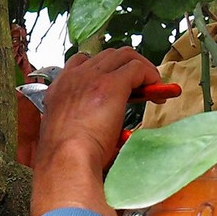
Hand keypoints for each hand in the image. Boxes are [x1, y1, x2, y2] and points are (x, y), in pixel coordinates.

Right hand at [30, 47, 163, 215]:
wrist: (65, 160)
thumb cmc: (64, 158)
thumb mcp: (67, 134)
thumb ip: (81, 123)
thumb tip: (106, 132)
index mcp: (58, 90)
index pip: (80, 63)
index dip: (103, 70)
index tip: (117, 85)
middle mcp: (73, 77)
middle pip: (106, 56)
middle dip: (125, 67)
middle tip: (140, 87)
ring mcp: (92, 78)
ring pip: (123, 55)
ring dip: (140, 68)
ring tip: (152, 87)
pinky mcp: (111, 84)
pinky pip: (137, 68)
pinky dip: (150, 76)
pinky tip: (158, 93)